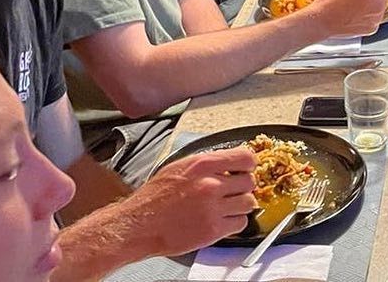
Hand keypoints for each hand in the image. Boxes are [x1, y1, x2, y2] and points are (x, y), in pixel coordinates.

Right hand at [126, 148, 257, 253]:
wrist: (138, 225)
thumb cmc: (153, 198)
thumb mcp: (179, 168)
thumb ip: (206, 165)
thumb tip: (228, 164)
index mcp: (202, 165)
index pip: (245, 157)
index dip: (248, 164)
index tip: (246, 169)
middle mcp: (210, 184)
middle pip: (249, 181)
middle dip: (243, 186)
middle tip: (233, 191)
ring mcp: (212, 208)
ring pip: (248, 203)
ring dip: (241, 205)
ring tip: (227, 206)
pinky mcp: (212, 230)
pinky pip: (240, 223)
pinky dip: (235, 222)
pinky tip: (222, 219)